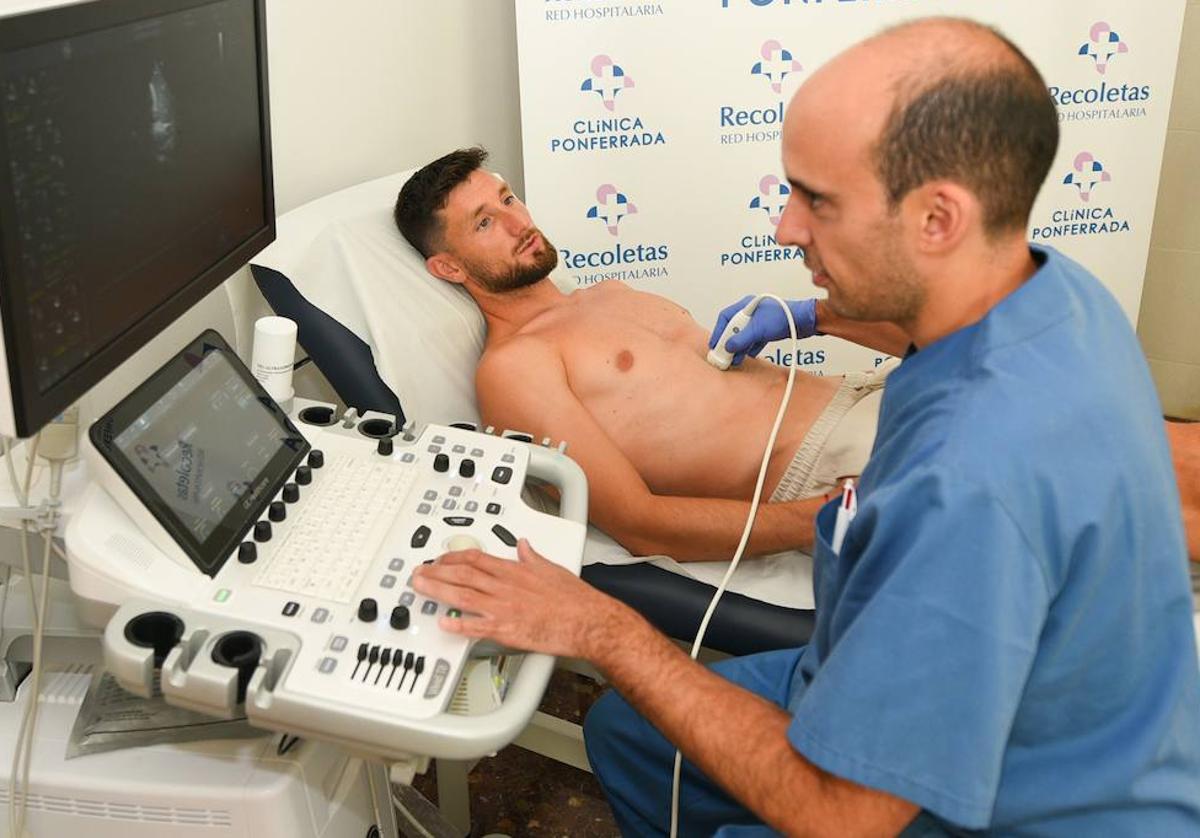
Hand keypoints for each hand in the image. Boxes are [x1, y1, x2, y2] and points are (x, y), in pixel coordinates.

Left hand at [411, 539, 622, 658]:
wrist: (588, 620)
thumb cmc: (574, 599)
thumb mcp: (551, 568)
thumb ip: (532, 556)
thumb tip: (523, 545)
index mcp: (514, 570)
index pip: (475, 558)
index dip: (452, 558)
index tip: (439, 560)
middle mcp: (505, 587)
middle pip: (462, 575)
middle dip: (436, 572)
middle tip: (418, 573)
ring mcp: (504, 608)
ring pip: (462, 597)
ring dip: (438, 591)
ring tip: (420, 588)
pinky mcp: (507, 631)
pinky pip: (476, 628)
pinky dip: (458, 626)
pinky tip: (443, 623)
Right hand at [707, 297, 817, 365]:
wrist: (805, 321)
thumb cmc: (784, 316)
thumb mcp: (758, 329)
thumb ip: (741, 339)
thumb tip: (728, 347)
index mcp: (746, 306)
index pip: (726, 318)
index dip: (718, 332)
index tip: (714, 345)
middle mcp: (752, 312)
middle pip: (734, 328)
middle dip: (728, 343)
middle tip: (723, 355)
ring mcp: (760, 321)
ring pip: (744, 335)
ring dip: (739, 347)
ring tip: (734, 359)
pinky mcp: (768, 330)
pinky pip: (754, 340)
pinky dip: (750, 348)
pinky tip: (748, 355)